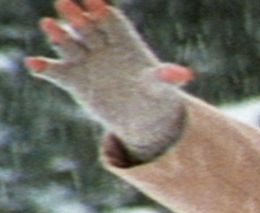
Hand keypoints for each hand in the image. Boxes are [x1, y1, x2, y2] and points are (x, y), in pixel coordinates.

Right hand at [27, 0, 192, 159]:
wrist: (142, 115)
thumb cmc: (155, 94)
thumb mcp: (161, 87)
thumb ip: (166, 77)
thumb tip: (184, 75)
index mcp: (124, 41)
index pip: (112, 22)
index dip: (104, 13)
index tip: (99, 4)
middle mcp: (101, 46)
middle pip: (87, 27)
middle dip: (77, 17)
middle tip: (65, 3)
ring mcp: (85, 61)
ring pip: (69, 44)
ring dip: (58, 35)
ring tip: (48, 24)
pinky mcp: (72, 79)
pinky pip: (55, 71)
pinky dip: (45, 68)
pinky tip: (35, 65)